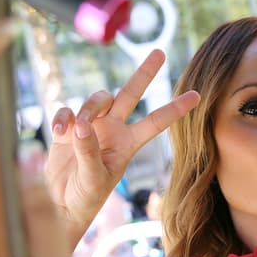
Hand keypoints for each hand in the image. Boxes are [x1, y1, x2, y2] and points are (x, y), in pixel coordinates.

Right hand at [45, 50, 198, 231]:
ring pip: (97, 99)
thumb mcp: (93, 179)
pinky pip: (67, 110)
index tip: (197, 95)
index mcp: (128, 143)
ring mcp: (91, 126)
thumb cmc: (85, 197)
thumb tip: (82, 125)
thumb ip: (89, 152)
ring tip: (74, 131)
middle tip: (160, 52)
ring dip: (87, 109)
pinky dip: (63, 117)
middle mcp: (113, 129)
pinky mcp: (68, 127)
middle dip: (144, 73)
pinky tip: (58, 132)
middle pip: (131, 94)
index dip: (175, 109)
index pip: (155, 122)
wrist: (61, 204)